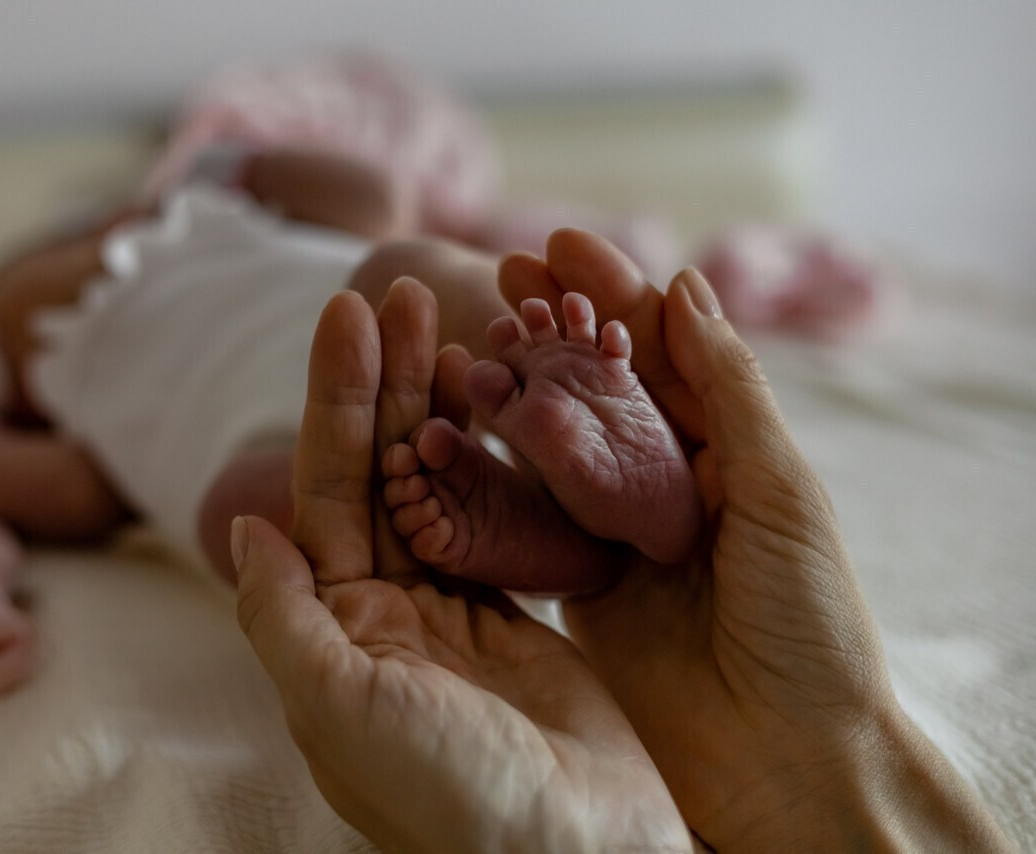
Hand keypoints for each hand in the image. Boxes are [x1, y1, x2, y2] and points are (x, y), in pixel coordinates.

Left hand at [235, 279, 691, 852]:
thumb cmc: (453, 800)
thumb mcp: (342, 709)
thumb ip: (287, 618)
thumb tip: (246, 529)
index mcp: (332, 635)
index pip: (324, 493)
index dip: (335, 401)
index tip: (348, 314)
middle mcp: (380, 620)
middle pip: (376, 475)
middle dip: (385, 383)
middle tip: (402, 292)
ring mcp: (449, 617)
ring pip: (434, 489)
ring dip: (436, 408)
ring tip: (450, 323)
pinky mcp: (512, 622)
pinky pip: (491, 524)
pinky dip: (491, 463)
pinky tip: (495, 406)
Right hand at [500, 229, 1012, 850]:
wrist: (781, 757)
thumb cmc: (807, 625)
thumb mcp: (781, 494)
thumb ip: (730, 392)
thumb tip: (685, 285)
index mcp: (727, 452)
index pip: (662, 352)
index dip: (614, 295)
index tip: (561, 245)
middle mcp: (667, 483)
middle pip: (600, 384)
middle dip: (556, 325)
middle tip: (501, 274)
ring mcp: (616, 531)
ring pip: (557, 440)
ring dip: (517, 384)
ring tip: (468, 332)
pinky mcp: (576, 582)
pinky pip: (528, 512)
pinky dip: (493, 466)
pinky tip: (456, 422)